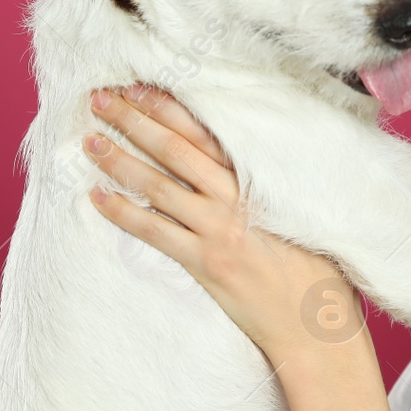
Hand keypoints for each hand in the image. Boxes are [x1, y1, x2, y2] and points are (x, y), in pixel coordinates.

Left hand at [81, 84, 356, 366]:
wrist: (318, 322)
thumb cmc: (319, 269)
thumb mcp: (303, 212)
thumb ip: (271, 187)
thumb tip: (245, 165)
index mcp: (260, 181)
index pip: (207, 133)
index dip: (169, 108)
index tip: (141, 88)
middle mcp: (236, 199)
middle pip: (176, 149)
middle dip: (136, 121)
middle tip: (102, 99)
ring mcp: (219, 230)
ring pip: (159, 185)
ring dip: (120, 160)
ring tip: (90, 140)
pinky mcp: (206, 263)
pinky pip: (155, 232)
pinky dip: (123, 213)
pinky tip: (97, 197)